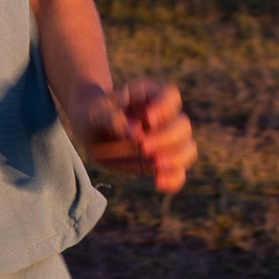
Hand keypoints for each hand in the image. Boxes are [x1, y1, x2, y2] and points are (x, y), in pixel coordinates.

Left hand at [69, 76, 196, 193]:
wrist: (90, 129)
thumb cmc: (93, 114)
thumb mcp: (95, 113)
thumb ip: (112, 118)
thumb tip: (136, 132)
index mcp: (150, 96)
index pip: (170, 95)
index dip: (165, 107)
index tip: (148, 118)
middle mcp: (163, 117)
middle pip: (182, 124)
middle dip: (166, 138)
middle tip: (143, 146)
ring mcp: (165, 140)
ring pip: (187, 148)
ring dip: (176, 159)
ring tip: (156, 166)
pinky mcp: (161, 162)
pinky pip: (178, 173)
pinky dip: (173, 180)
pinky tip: (157, 183)